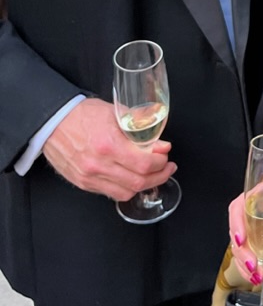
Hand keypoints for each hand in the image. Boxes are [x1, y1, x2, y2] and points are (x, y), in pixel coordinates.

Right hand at [43, 97, 175, 200]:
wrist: (52, 122)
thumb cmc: (83, 114)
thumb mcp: (115, 111)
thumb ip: (139, 126)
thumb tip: (160, 143)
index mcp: (109, 144)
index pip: (144, 164)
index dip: (161, 162)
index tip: (166, 155)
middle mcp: (99, 165)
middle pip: (138, 182)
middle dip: (160, 176)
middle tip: (167, 168)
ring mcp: (90, 177)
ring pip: (126, 192)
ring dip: (145, 185)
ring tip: (154, 175)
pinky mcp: (83, 184)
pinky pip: (111, 193)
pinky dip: (126, 189)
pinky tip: (134, 179)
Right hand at [229, 184, 262, 284]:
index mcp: (257, 195)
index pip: (238, 208)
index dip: (236, 224)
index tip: (241, 240)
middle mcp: (248, 211)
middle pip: (236, 232)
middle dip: (242, 252)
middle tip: (253, 265)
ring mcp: (248, 228)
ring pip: (238, 248)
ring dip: (244, 264)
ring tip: (257, 276)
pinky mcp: (252, 242)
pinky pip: (245, 255)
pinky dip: (249, 268)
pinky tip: (256, 277)